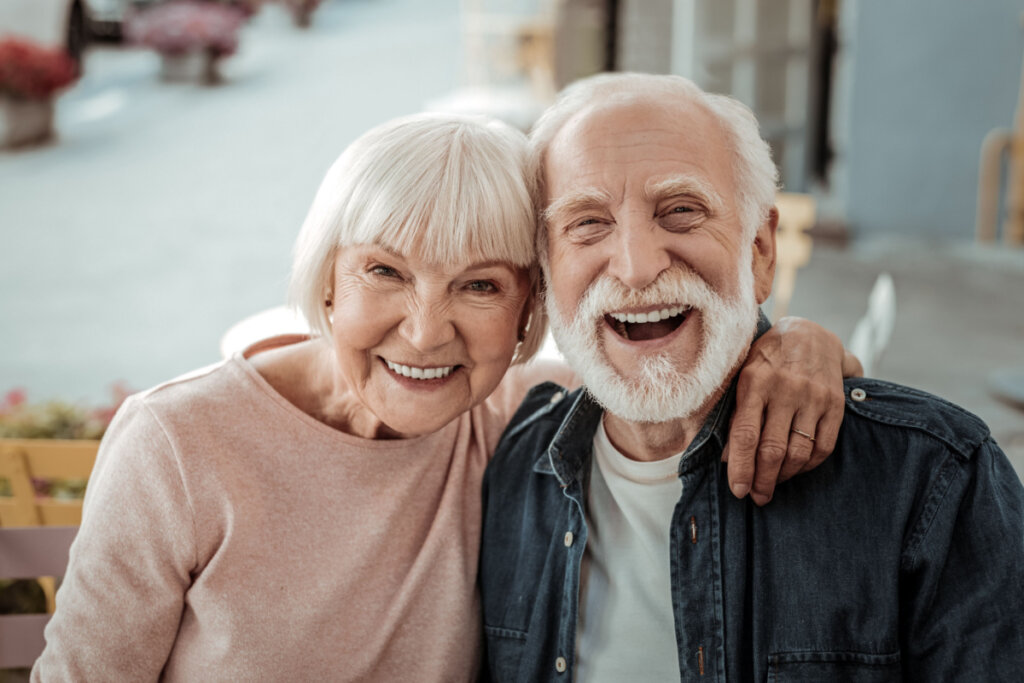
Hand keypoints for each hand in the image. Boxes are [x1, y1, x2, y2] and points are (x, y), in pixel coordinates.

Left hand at [723, 316, 856, 504]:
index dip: (740, 467)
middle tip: (756, 497)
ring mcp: (813, 397)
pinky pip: (823, 447)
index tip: (738, 490)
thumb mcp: (743, 377)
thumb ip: (735, 415)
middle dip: (762, 480)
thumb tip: (726, 458)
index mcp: (755, 382)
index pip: (745, 434)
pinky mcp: (835, 405)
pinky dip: (807, 466)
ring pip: (798, 452)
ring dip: (784, 477)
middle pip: (772, 449)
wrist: (810, 334)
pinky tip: (795, 470)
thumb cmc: (767, 360)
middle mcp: (786, 389)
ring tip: (772, 485)